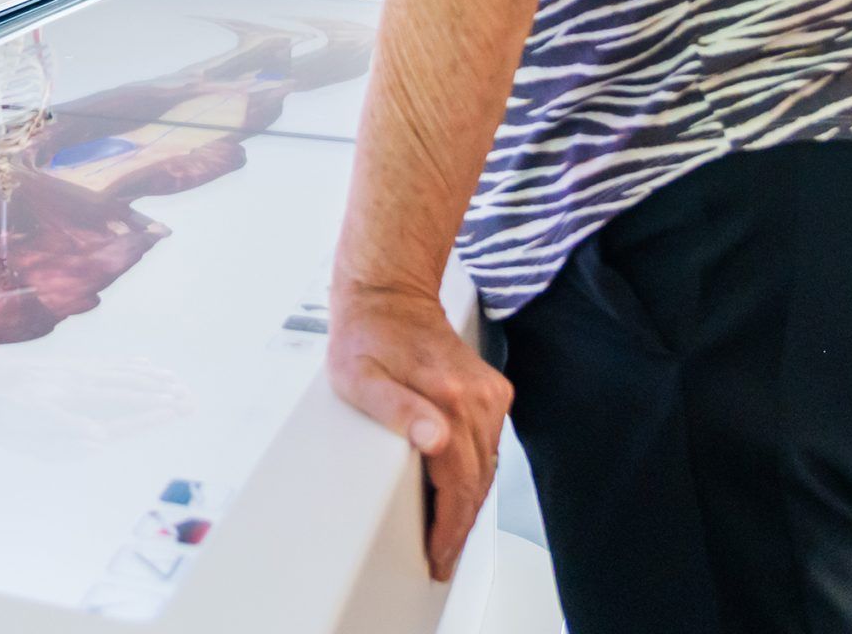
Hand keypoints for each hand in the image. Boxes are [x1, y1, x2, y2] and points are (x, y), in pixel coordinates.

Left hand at [327, 280, 509, 582]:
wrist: (389, 293)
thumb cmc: (366, 336)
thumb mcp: (359, 378)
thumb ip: (397, 411)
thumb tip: (437, 441)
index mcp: (449, 398)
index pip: (459, 483)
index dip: (449, 528)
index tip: (438, 556)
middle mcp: (477, 397)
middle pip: (477, 481)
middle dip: (460, 526)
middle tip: (442, 558)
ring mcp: (489, 393)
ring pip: (487, 467)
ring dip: (470, 503)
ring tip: (448, 535)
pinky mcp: (492, 390)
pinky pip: (490, 446)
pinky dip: (476, 474)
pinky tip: (459, 492)